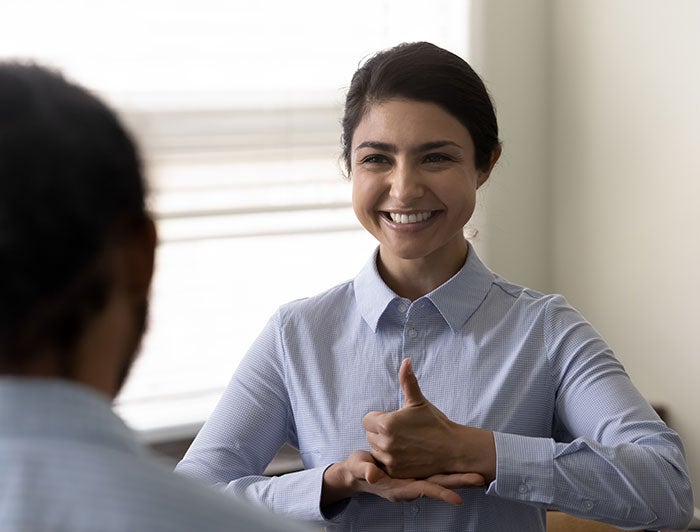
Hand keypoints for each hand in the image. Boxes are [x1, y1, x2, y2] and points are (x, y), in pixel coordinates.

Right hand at [321, 450, 481, 506]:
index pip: (423, 489)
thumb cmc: (359, 469)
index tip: (457, 499)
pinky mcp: (418, 472)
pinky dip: (450, 471)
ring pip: (441, 479)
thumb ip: (365, 470)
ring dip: (459, 477)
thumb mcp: (360, 468)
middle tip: (480, 479)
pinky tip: (463, 464)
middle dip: (459, 483)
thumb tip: (372, 474)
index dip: (440, 494)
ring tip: (480, 473)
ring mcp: (416, 479)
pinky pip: (437, 473)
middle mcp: (411, 486)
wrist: (360, 470)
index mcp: (399, 488)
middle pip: (439, 486)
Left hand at [363, 359, 495, 480]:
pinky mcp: (396, 473)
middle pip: (370, 435)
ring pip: (376, 450)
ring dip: (385, 447)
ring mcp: (390, 460)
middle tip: (402, 432)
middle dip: (381, 432)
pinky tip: (406, 455)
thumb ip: (408, 381)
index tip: (395, 420)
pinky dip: (391, 461)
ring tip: (405, 443)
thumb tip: (406, 361)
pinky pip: (384, 465)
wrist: (453, 449)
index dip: (379, 418)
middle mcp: (385, 443)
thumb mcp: (418, 401)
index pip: (367, 420)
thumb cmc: (434, 422)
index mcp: (386, 423)